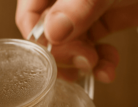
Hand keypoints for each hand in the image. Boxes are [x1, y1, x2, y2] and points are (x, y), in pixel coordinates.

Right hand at [15, 0, 137, 82]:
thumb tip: (53, 32)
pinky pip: (90, 47)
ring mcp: (80, 9)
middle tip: (85, 62)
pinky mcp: (100, 20)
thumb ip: (81, 4)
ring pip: (69, 45)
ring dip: (83, 63)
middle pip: (47, 32)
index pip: (29, 12)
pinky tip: (108, 67)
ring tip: (101, 69)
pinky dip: (98, 61)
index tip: (57, 53)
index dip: (38, 36)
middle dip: (65, 53)